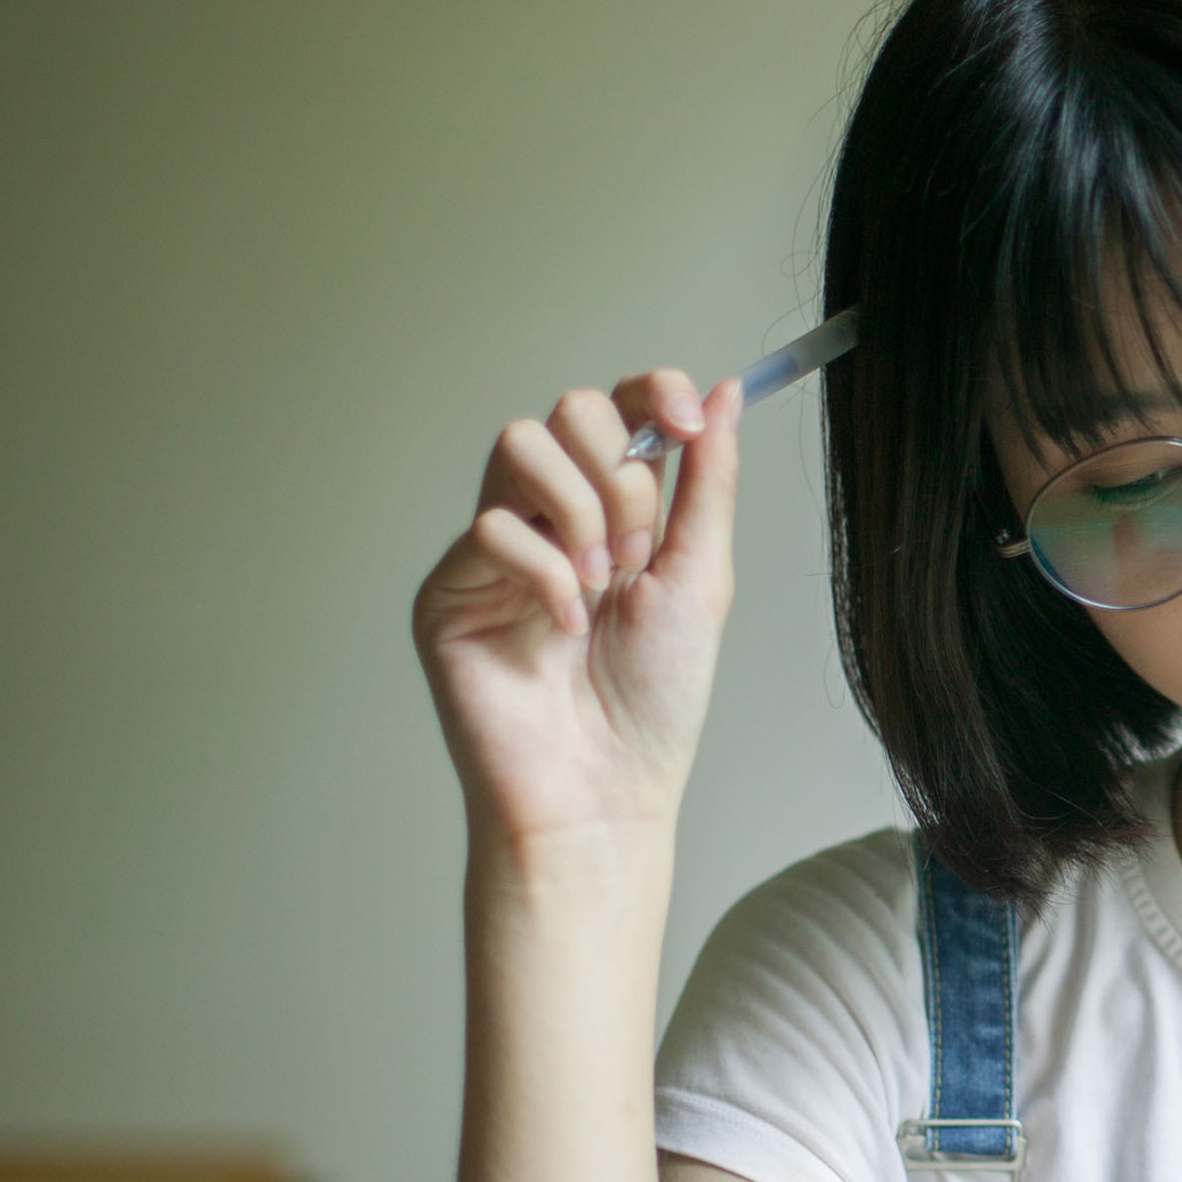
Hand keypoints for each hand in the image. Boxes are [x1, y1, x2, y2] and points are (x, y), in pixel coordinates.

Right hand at [413, 370, 742, 858]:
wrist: (607, 789)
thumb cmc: (655, 701)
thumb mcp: (702, 578)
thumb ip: (709, 482)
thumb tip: (731, 394)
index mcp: (615, 511)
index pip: (619, 407)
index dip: (653, 392)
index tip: (688, 419)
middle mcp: (552, 517)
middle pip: (567, 410)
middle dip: (620, 474)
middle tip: (638, 553)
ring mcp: (496, 549)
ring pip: (518, 445)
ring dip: (581, 512)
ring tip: (601, 586)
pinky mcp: (450, 588)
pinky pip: (490, 528)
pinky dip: (544, 573)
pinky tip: (564, 627)